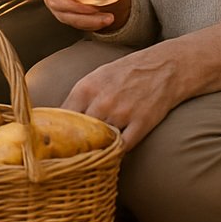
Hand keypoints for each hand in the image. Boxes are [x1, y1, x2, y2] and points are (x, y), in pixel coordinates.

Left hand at [62, 45, 183, 149]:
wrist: (163, 66)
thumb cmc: (127, 72)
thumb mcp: (97, 77)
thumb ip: (79, 97)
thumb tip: (59, 118)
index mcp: (86, 88)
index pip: (62, 117)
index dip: (58, 131)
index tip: (57, 140)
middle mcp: (101, 101)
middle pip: (79, 133)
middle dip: (75, 143)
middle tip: (72, 152)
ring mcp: (122, 113)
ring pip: (100, 141)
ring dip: (96, 149)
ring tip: (91, 155)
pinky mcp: (142, 123)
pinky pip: (123, 146)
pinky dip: (116, 153)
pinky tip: (112, 153)